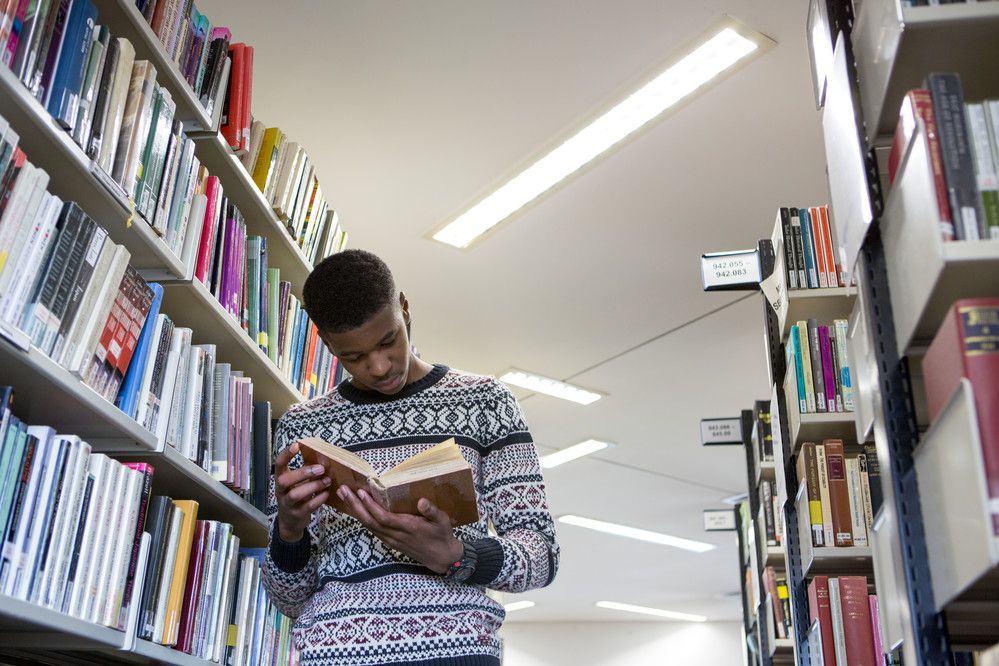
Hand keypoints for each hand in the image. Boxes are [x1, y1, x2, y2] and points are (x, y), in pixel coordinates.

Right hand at [273, 441, 331, 542]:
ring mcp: (287, 504)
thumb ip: (306, 472)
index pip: (278, 464)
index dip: (286, 454)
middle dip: (303, 473)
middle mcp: (281, 491)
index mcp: (280, 478)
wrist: (290, 522)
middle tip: (320, 469)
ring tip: (327, 480)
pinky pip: (308, 506)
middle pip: (284, 480)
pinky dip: (319, 499)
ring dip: (313, 486)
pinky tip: (327, 493)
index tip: (297, 445)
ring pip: (296, 494)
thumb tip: (323, 458)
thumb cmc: (296, 496)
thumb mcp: (297, 483)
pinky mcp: (297, 514)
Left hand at [337, 486, 462, 573]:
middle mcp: (396, 535)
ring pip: (368, 526)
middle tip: (342, 490)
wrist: (441, 558)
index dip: (370, 506)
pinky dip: (362, 518)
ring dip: (355, 511)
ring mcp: (391, 540)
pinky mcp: (390, 542)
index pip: (383, 517)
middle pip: (370, 521)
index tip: (360, 492)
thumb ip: (432, 511)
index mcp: (408, 528)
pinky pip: (372, 530)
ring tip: (345, 496)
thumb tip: (422, 501)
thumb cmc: (442, 536)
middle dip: (355, 506)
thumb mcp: (443, 521)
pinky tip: (356, 510)